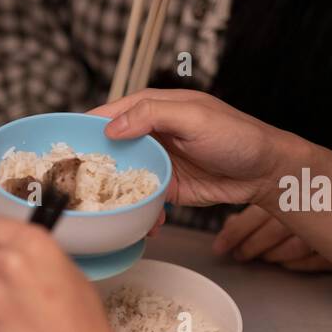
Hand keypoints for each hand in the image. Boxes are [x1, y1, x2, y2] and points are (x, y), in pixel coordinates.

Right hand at [90, 89, 307, 209]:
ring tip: (108, 209)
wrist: (266, 172)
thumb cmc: (237, 136)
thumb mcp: (194, 117)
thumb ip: (152, 115)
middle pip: (110, 148)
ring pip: (123, 177)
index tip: (66, 146)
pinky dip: (140, 212)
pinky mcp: (166, 187)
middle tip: (78, 184)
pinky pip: (143, 199)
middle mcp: (151, 134)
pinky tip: (144, 222)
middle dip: (94, 166)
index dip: (87, 128)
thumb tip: (112, 127)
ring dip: (116, 194)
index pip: (110, 114)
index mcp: (154, 108)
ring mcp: (157, 162)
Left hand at [213, 204, 331, 271]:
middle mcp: (313, 205)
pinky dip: (299, 264)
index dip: (234, 233)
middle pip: (273, 231)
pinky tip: (287, 263)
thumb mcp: (288, 197)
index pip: (256, 214)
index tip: (219, 247)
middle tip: (239, 255)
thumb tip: (230, 223)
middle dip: (251, 246)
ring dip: (273, 255)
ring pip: (293, 247)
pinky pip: (318, 260)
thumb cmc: (322, 198)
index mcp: (295, 188)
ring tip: (263, 257)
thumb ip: (259, 210)